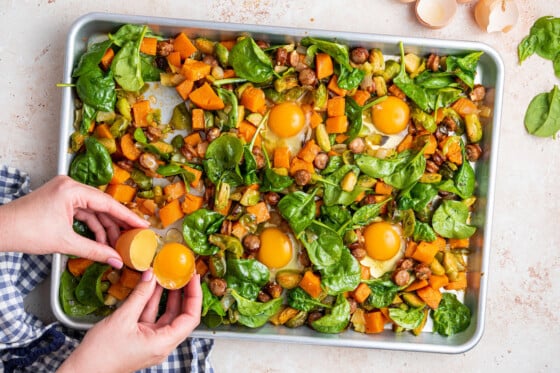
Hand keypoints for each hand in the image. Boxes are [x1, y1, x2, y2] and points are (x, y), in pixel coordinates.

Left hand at [0, 175, 148, 266]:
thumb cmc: (25, 232)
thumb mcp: (65, 243)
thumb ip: (95, 251)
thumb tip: (115, 260)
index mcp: (72, 190)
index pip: (108, 203)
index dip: (128, 216)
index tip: (143, 226)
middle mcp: (70, 186)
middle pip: (102, 206)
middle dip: (117, 224)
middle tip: (133, 238)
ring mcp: (65, 192)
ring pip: (93, 211)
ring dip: (104, 228)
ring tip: (116, 245)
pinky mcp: (60, 201)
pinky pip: (83, 212)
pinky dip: (92, 226)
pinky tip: (101, 240)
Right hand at [58, 271, 201, 372]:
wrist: (81, 371)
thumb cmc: (100, 354)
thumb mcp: (122, 319)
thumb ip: (139, 295)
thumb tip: (151, 275)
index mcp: (163, 343)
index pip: (190, 318)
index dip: (195, 296)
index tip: (193, 278)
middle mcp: (161, 344)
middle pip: (181, 316)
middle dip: (184, 294)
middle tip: (184, 274)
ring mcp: (152, 342)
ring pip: (166, 315)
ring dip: (166, 296)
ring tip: (168, 275)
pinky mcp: (141, 339)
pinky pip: (152, 318)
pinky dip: (152, 302)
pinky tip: (151, 286)